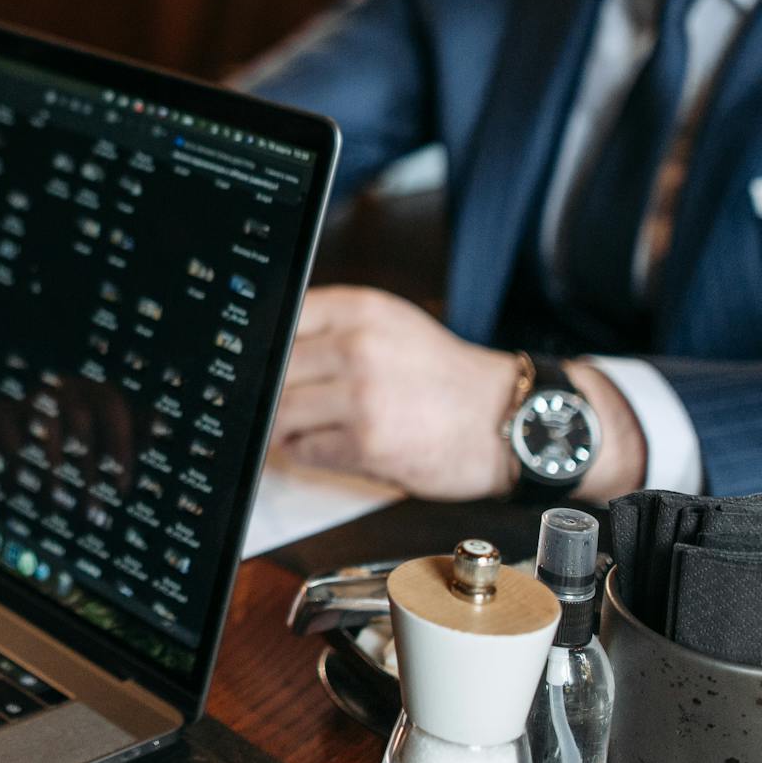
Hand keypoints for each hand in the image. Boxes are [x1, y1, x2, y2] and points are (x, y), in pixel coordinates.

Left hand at [270, 287, 521, 499]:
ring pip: (280, 412)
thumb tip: (267, 340)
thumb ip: (331, 324)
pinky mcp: (367, 445)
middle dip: (272, 390)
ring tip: (307, 424)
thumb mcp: (389, 323)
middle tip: (286, 399)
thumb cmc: (440, 374)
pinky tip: (331, 443)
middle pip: (272, 370)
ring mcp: (361, 398)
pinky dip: (306, 451)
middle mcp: (357, 348)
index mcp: (360, 311)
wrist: (502, 420)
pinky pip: (303, 450)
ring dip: (285, 425)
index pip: (279, 319)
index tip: (261, 360)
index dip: (264, 345)